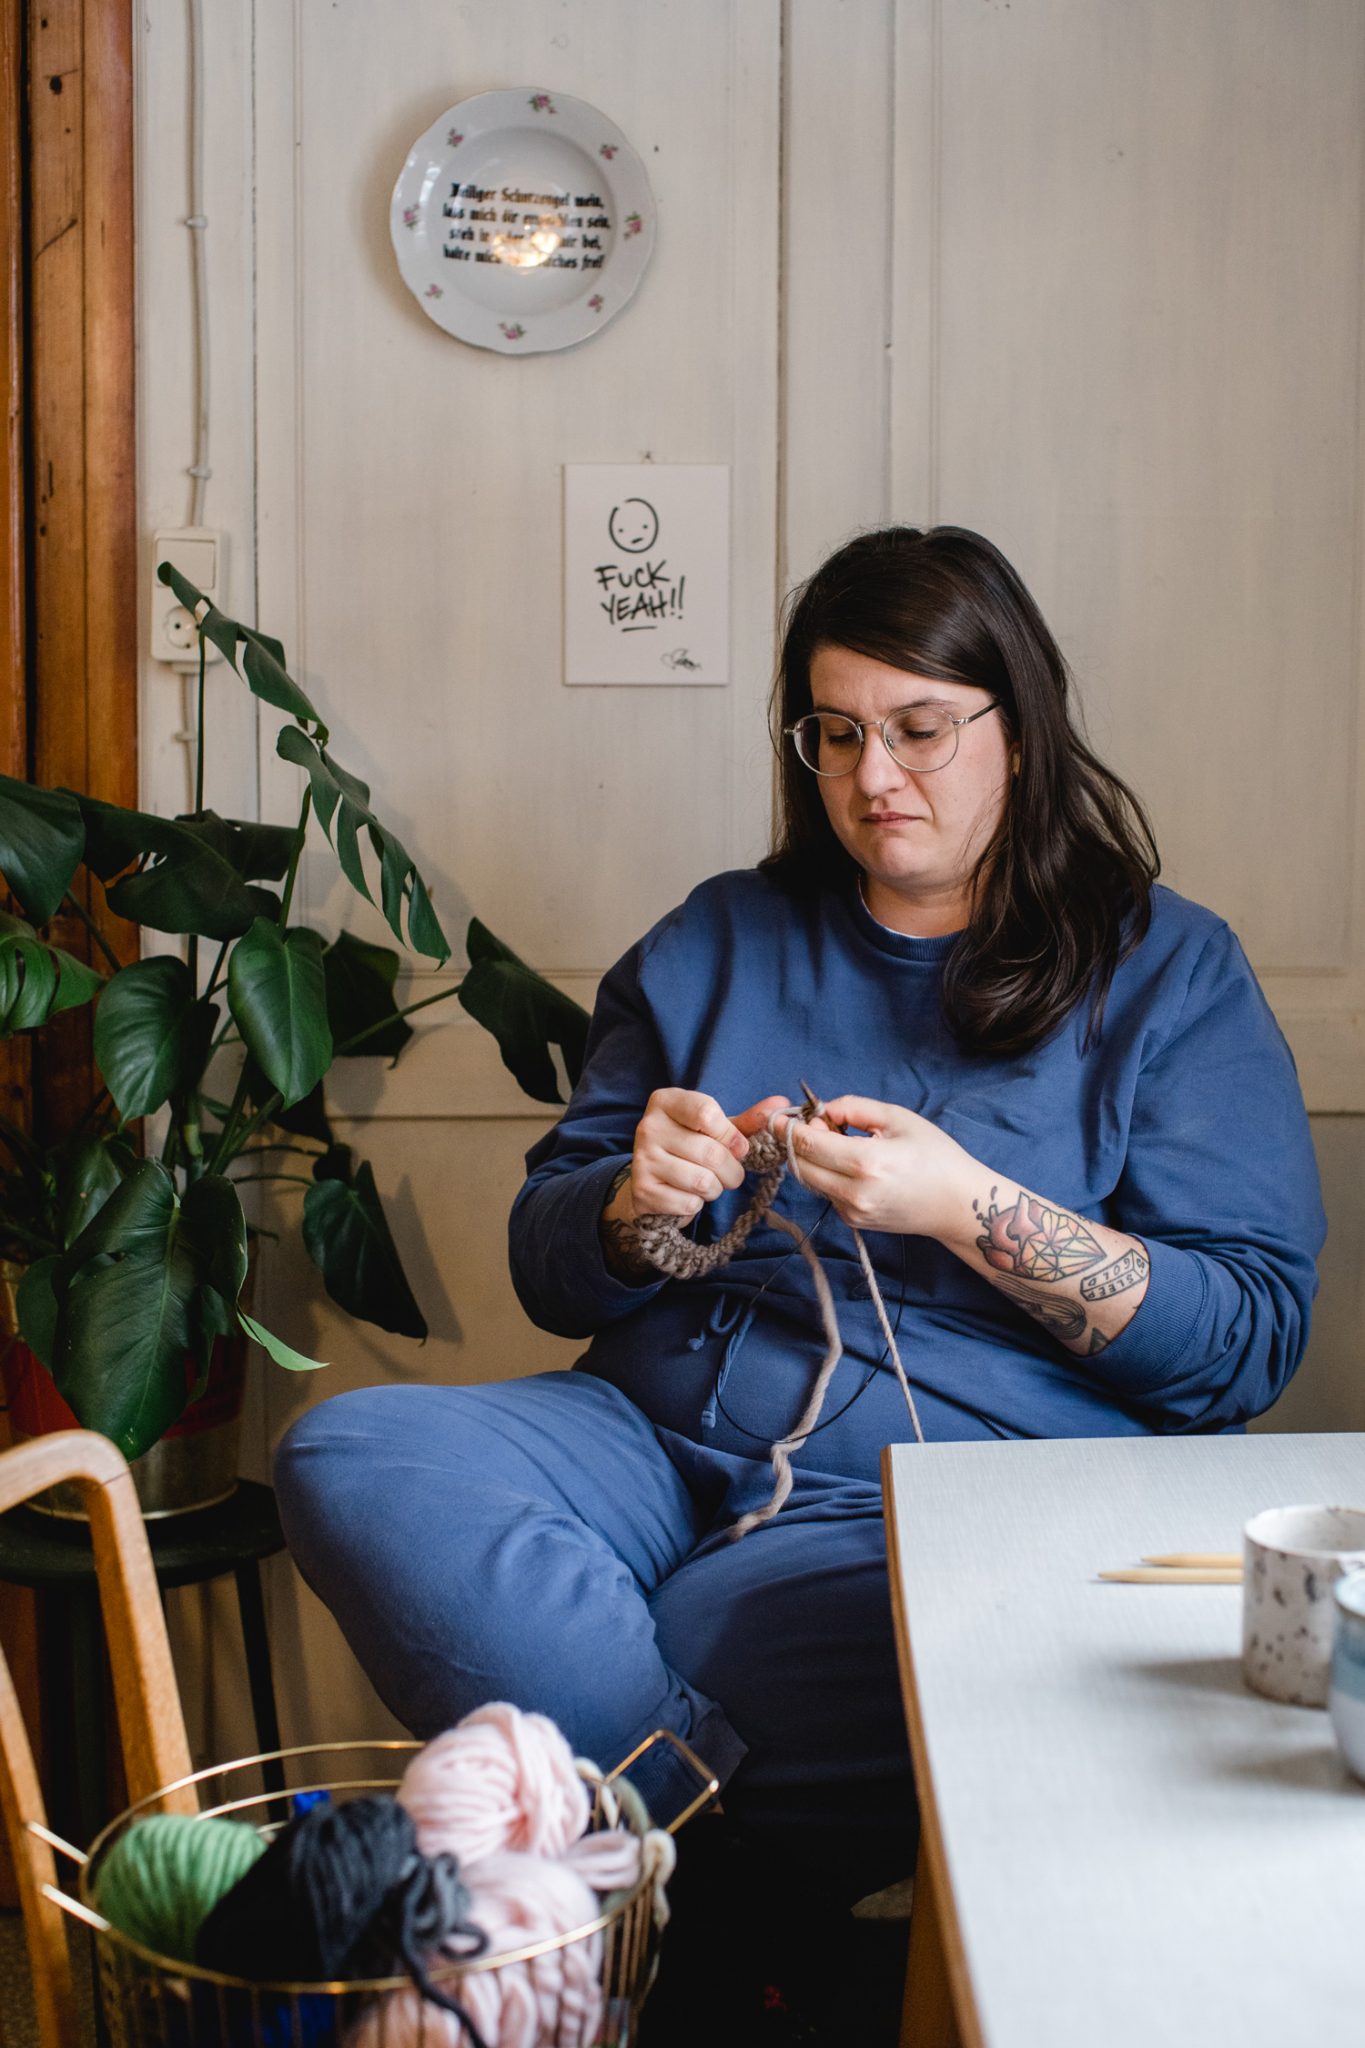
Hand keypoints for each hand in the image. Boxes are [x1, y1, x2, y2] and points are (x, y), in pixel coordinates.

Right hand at [623, 1090, 787, 1219]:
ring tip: (709, 1183)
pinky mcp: (642, 1192)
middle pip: (711, 1153)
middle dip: (732, 1170)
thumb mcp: (717, 1129)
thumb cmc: (692, 1145)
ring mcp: (642, 1160)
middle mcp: (648, 1127)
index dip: (732, 1136)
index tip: (739, 1147)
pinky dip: (697, 1204)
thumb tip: (782, 1105)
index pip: (707, 1114)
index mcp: (666, 1101)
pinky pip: (689, 1203)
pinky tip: (687, 1194)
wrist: (655, 1178)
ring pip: (702, 1181)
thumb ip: (749, 1119)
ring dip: (716, 1189)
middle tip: (730, 1173)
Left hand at [776, 1094, 973, 1237]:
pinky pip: (827, 1193)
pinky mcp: (854, 1222)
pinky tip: (852, 1165)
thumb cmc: (936, 1156)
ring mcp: (852, 1212)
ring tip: (840, 1143)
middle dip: (800, 1142)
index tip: (779, 1116)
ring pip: (811, 1180)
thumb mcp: (898, 1119)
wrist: (958, 1205)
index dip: (788, 1128)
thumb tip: (823, 1110)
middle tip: (820, 1125)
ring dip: (814, 1159)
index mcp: (866, 1163)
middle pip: (801, 1165)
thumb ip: (854, 1108)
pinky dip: (828, 1175)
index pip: (809, 1144)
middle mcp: (854, 1193)